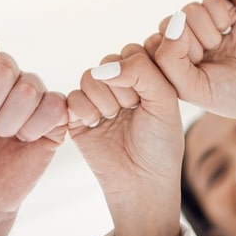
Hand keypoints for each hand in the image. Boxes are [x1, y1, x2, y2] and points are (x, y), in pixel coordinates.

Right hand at [68, 45, 182, 235]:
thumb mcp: (164, 101)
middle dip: (122, 89)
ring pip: (89, 78)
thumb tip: (105, 67)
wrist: (141, 182)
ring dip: (104, 101)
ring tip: (113, 120)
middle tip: (131, 112)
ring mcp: (97, 99)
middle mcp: (119, 85)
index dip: (140, 75)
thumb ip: (142, 71)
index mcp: (144, 77)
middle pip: (108, 62)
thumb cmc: (159, 144)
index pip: (132, 52)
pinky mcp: (76, 117)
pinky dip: (84, 110)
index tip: (149, 100)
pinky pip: (71, 97)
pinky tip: (96, 125)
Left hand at [148, 0, 235, 120]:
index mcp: (170, 62)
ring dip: (207, 33)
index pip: (150, 46)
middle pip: (167, 25)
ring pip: (187, 11)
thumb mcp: (192, 87)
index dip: (172, 59)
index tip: (194, 75)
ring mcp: (202, 24)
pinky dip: (220, 18)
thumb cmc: (231, 93)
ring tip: (220, 46)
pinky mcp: (222, 9)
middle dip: (190, 46)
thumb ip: (169, 58)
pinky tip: (230, 30)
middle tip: (209, 59)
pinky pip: (208, 1)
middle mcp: (183, 40)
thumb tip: (173, 20)